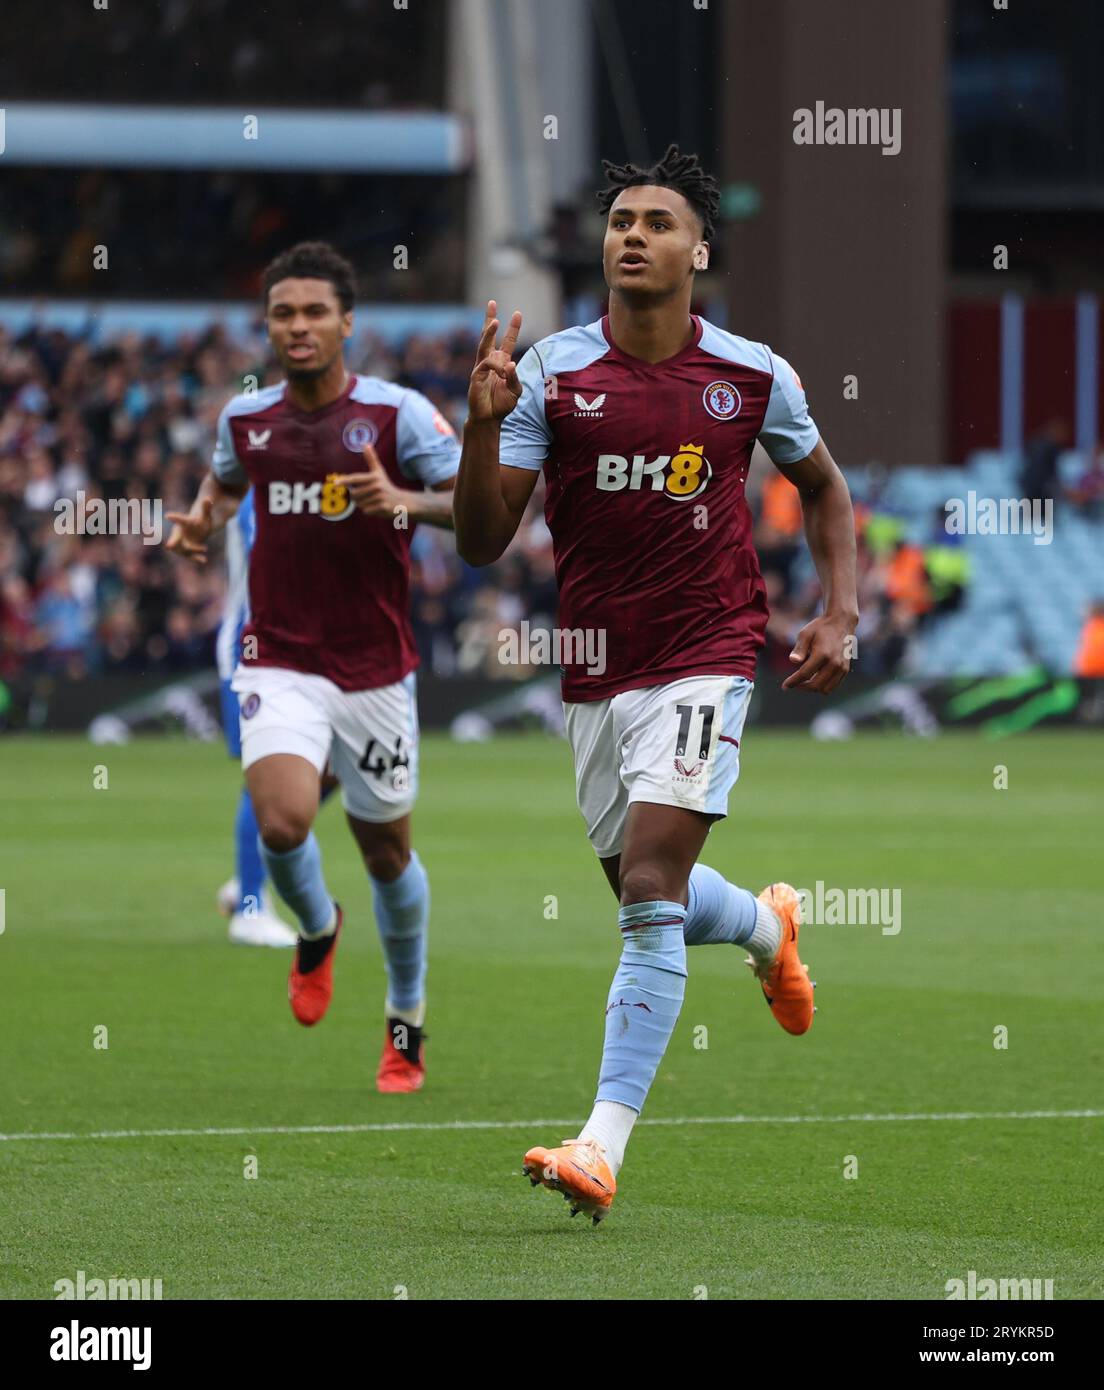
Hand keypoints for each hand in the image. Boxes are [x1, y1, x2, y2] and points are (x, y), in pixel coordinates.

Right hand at [164, 496, 214, 564]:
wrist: (199, 531)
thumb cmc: (200, 521)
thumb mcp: (205, 515)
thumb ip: (206, 508)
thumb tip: (209, 499)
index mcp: (183, 524)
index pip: (179, 519)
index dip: (174, 517)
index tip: (167, 515)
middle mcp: (180, 535)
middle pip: (175, 539)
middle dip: (172, 542)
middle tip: (169, 545)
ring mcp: (183, 544)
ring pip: (184, 550)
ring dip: (192, 550)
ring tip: (204, 547)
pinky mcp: (188, 552)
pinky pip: (191, 556)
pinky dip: (197, 558)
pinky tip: (205, 560)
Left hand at [335, 444, 404, 517]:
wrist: (402, 501)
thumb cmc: (386, 485)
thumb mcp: (379, 471)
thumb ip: (371, 459)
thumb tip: (366, 444)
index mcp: (374, 477)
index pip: (356, 479)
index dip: (345, 481)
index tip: (335, 483)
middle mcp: (377, 486)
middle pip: (355, 494)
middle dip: (357, 497)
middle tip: (368, 495)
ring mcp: (380, 497)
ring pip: (360, 504)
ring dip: (363, 504)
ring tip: (373, 501)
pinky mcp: (382, 507)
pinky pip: (366, 511)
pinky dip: (369, 511)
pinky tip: (377, 507)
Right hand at [468, 300, 522, 421]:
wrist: (488, 418)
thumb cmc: (501, 404)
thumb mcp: (515, 390)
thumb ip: (515, 377)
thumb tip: (511, 362)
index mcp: (502, 362)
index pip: (508, 341)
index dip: (513, 328)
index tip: (518, 313)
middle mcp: (491, 361)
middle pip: (488, 335)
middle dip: (490, 318)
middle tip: (492, 302)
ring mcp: (481, 366)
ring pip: (484, 344)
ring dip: (489, 331)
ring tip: (495, 321)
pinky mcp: (476, 374)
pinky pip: (487, 364)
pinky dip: (496, 366)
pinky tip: (501, 374)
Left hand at [782, 612, 856, 694]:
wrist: (841, 622)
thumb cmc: (820, 628)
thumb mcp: (805, 634)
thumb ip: (799, 649)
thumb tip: (793, 661)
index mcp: (822, 654)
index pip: (804, 674)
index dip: (793, 682)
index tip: (784, 686)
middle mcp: (834, 663)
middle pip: (815, 685)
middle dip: (802, 687)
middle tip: (793, 683)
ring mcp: (842, 667)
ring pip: (825, 689)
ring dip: (813, 688)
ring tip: (804, 680)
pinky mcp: (845, 669)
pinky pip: (833, 685)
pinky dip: (823, 686)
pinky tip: (815, 677)